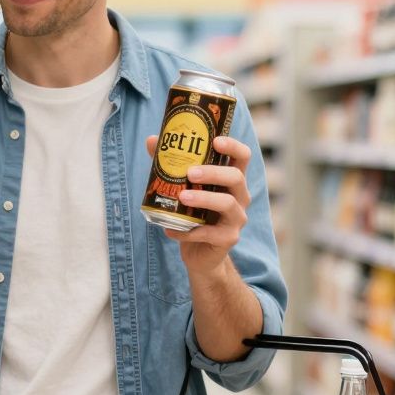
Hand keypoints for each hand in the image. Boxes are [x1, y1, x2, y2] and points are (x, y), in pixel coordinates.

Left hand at [145, 134, 251, 279]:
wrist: (200, 254)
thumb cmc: (193, 214)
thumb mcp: (184, 188)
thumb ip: (171, 164)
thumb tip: (152, 140)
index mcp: (231, 180)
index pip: (242, 156)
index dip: (233, 146)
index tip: (215, 140)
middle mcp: (240, 197)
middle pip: (236, 177)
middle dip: (213, 173)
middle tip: (190, 172)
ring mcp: (236, 219)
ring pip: (227, 203)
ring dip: (204, 198)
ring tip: (182, 197)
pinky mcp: (228, 239)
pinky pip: (209, 233)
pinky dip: (188, 231)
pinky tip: (169, 230)